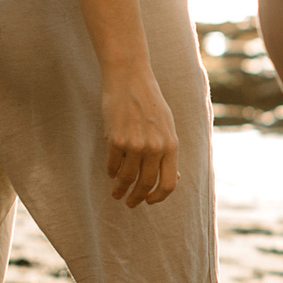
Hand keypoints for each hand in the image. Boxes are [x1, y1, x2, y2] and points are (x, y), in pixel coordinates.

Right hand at [104, 72, 180, 206]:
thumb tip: (172, 178)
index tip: (149, 201)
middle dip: (137, 198)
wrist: (130, 78)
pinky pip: (112, 164)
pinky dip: (111, 172)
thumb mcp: (167, 126)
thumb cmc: (149, 102)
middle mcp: (155, 147)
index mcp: (171, 145)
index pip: (168, 183)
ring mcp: (135, 144)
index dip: (158, 197)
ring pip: (127, 178)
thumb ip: (169, 152)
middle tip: (130, 204)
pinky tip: (110, 173)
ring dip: (120, 189)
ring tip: (116, 193)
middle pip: (146, 184)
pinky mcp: (116, 139)